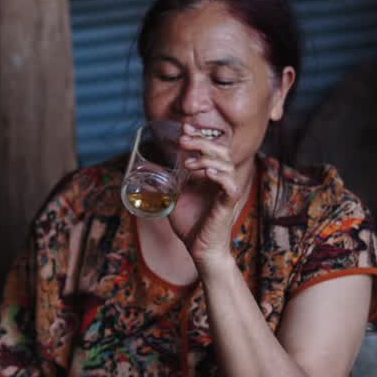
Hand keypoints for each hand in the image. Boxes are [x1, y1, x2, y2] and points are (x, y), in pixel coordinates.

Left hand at [172, 123, 244, 266]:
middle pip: (221, 150)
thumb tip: (146, 173)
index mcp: (211, 175)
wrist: (199, 250)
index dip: (200, 135)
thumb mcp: (173, 199)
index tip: (184, 126)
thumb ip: (165, 184)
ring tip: (189, 162)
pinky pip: (230, 186)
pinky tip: (206, 172)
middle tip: (183, 139)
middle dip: (202, 141)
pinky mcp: (227, 205)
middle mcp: (221, 180)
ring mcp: (226, 191)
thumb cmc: (190, 225)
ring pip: (227, 164)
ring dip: (207, 158)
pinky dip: (219, 176)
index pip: (211, 148)